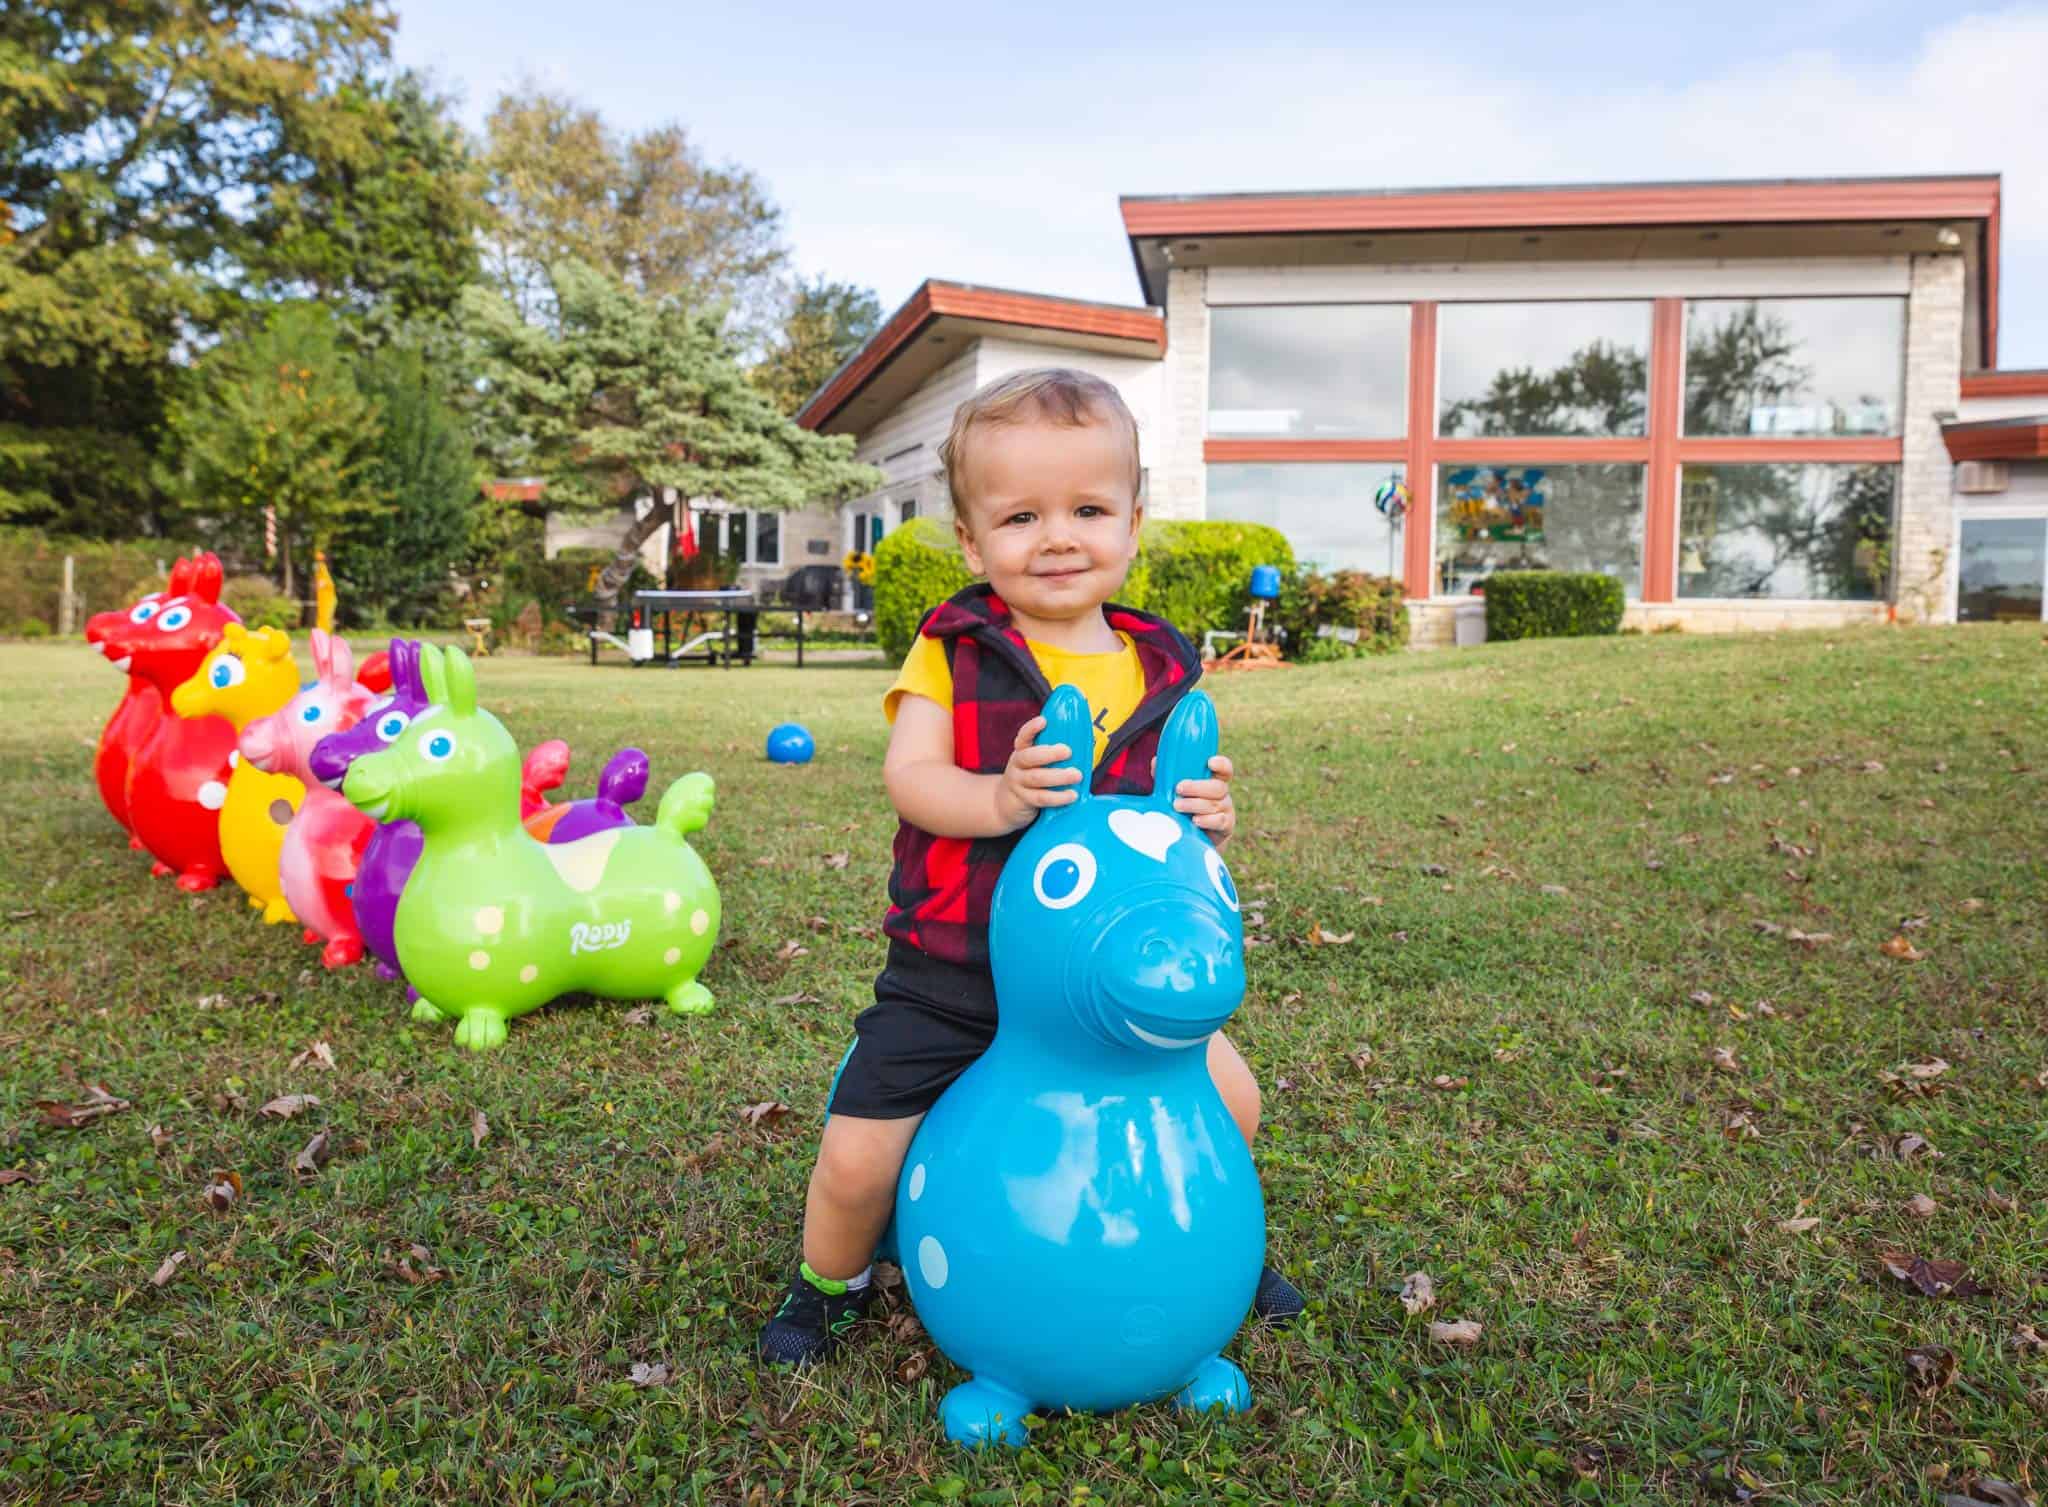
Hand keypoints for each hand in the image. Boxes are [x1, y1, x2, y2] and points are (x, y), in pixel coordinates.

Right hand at [994, 715, 1081, 830]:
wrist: (1005, 804)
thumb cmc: (1030, 778)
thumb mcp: (1035, 763)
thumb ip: (1051, 755)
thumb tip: (1082, 745)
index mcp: (1022, 751)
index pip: (1024, 737)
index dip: (1032, 729)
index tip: (1044, 721)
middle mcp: (1017, 765)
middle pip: (1029, 757)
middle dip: (1049, 753)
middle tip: (1068, 751)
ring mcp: (1018, 783)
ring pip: (1037, 778)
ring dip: (1059, 776)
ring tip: (1077, 775)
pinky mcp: (1024, 800)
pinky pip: (1041, 798)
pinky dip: (1058, 797)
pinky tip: (1072, 795)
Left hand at [1173, 754, 1235, 844]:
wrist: (1194, 837)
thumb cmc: (1185, 808)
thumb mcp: (1176, 792)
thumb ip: (1167, 777)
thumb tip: (1155, 762)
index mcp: (1214, 780)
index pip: (1225, 769)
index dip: (1221, 764)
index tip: (1209, 763)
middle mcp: (1223, 794)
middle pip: (1218, 787)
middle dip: (1197, 787)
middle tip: (1179, 788)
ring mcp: (1226, 810)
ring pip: (1215, 804)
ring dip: (1195, 804)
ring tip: (1178, 806)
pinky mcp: (1226, 827)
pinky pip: (1220, 822)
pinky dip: (1207, 820)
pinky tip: (1195, 821)